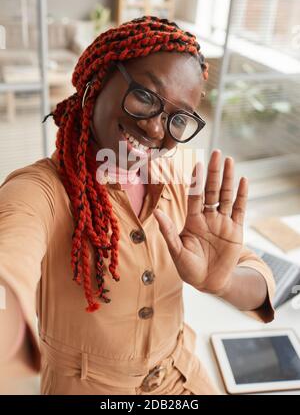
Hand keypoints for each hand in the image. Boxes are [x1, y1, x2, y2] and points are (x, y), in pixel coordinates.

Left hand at [153, 150, 247, 295]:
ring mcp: (223, 222)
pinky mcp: (236, 230)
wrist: (208, 283)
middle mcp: (208, 217)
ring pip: (227, 196)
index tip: (198, 164)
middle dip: (214, 172)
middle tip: (217, 153)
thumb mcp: (177, 251)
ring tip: (229, 161)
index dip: (197, 181)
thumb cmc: (189, 268)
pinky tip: (243, 181)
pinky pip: (240, 210)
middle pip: (212, 190)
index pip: (195, 196)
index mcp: (193, 220)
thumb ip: (169, 232)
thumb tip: (157, 213)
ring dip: (228, 179)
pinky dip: (242, 196)